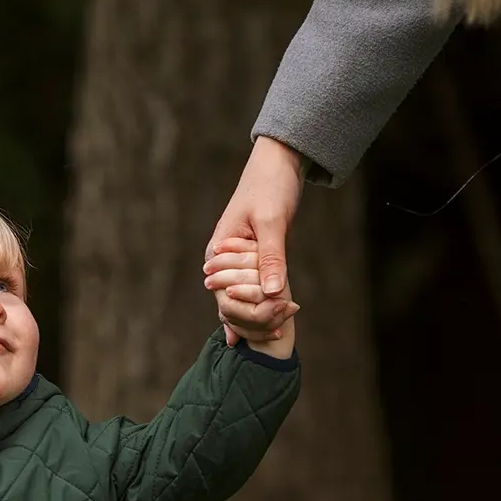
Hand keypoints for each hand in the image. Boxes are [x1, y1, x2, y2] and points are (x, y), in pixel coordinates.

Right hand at [208, 135, 305, 346]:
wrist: (278, 165)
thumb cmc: (270, 187)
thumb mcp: (272, 221)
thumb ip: (271, 256)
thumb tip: (272, 292)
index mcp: (219, 251)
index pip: (226, 296)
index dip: (250, 313)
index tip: (277, 319)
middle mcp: (223, 261)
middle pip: (232, 303)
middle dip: (255, 319)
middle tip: (281, 332)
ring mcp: (238, 262)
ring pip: (242, 300)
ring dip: (259, 317)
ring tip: (279, 334)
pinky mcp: (253, 260)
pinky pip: (254, 290)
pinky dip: (261, 307)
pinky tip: (269, 331)